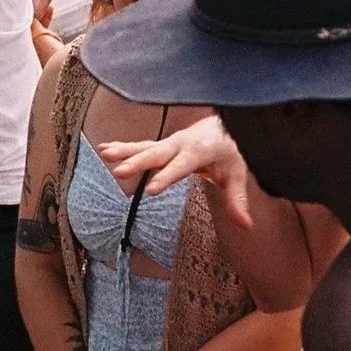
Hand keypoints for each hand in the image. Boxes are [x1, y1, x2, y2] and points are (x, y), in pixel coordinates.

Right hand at [98, 116, 256, 226]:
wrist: (225, 124)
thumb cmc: (231, 150)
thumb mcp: (238, 174)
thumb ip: (238, 201)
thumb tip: (246, 226)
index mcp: (199, 151)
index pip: (181, 167)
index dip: (166, 177)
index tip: (152, 190)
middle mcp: (180, 144)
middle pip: (156, 154)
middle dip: (138, 163)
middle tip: (119, 171)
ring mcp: (170, 143)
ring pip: (145, 147)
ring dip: (125, 150)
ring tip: (105, 154)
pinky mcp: (163, 145)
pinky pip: (142, 145)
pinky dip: (123, 146)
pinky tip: (104, 149)